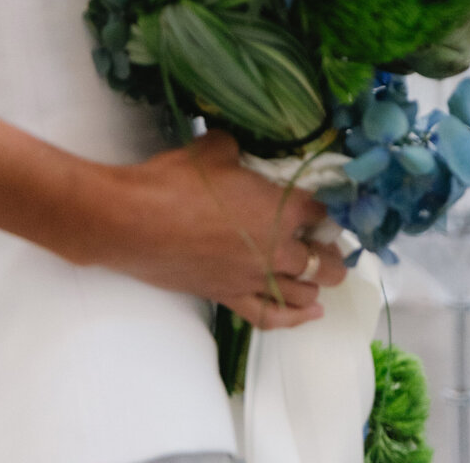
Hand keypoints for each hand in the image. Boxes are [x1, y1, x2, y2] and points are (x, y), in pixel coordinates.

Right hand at [86, 132, 346, 328]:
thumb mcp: (217, 150)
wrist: (136, 221)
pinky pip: (269, 316)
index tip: (329, 210)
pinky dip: (292, 318)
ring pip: (300, 291)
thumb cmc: (177, 180)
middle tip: (333, 248)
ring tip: (324, 280)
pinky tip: (308, 315)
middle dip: (331, 255)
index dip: (329, 212)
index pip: (321, 213)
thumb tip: (239, 150)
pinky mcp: (228, 296)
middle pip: (320, 259)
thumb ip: (240, 151)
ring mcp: (252, 277)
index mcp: (282, 208)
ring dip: (317, 285)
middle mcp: (275, 248)